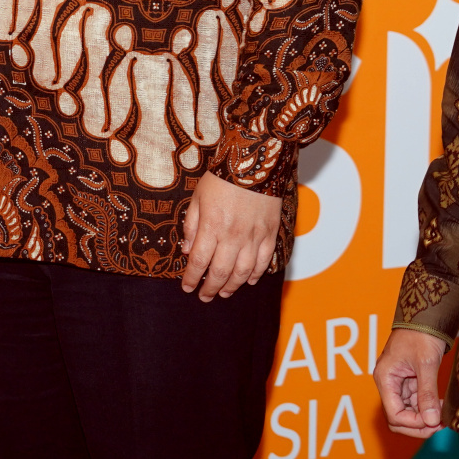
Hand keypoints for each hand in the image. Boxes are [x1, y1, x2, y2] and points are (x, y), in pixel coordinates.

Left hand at [179, 172, 280, 301]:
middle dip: (210, 288)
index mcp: (212, 226)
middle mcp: (233, 235)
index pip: (199, 260)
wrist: (255, 161)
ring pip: (242, 271)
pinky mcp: (270, 233)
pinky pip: (263, 261)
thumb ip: (192, 226)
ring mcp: (254, 236)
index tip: (187, 287)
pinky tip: (248, 281)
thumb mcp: (198, 198)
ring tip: (224, 293)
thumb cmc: (222, 178)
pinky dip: (255, 274)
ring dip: (232, 286)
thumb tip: (187, 251)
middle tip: (204, 297)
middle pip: (220, 271)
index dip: (192, 277)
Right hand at [374, 328, 448, 437]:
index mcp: (385, 378)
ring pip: (407, 413)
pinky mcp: (409, 382)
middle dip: (418, 425)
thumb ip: (427, 393)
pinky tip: (441, 406)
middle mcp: (388, 384)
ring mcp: (398, 384)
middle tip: (440, 425)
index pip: (394, 414)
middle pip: (397, 418)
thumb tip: (431, 421)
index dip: (413, 423)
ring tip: (443, 416)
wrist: (425, 317)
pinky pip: (415, 404)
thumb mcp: (426, 364)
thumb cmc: (421, 335)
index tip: (434, 421)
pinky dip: (427, 409)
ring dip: (424, 419)